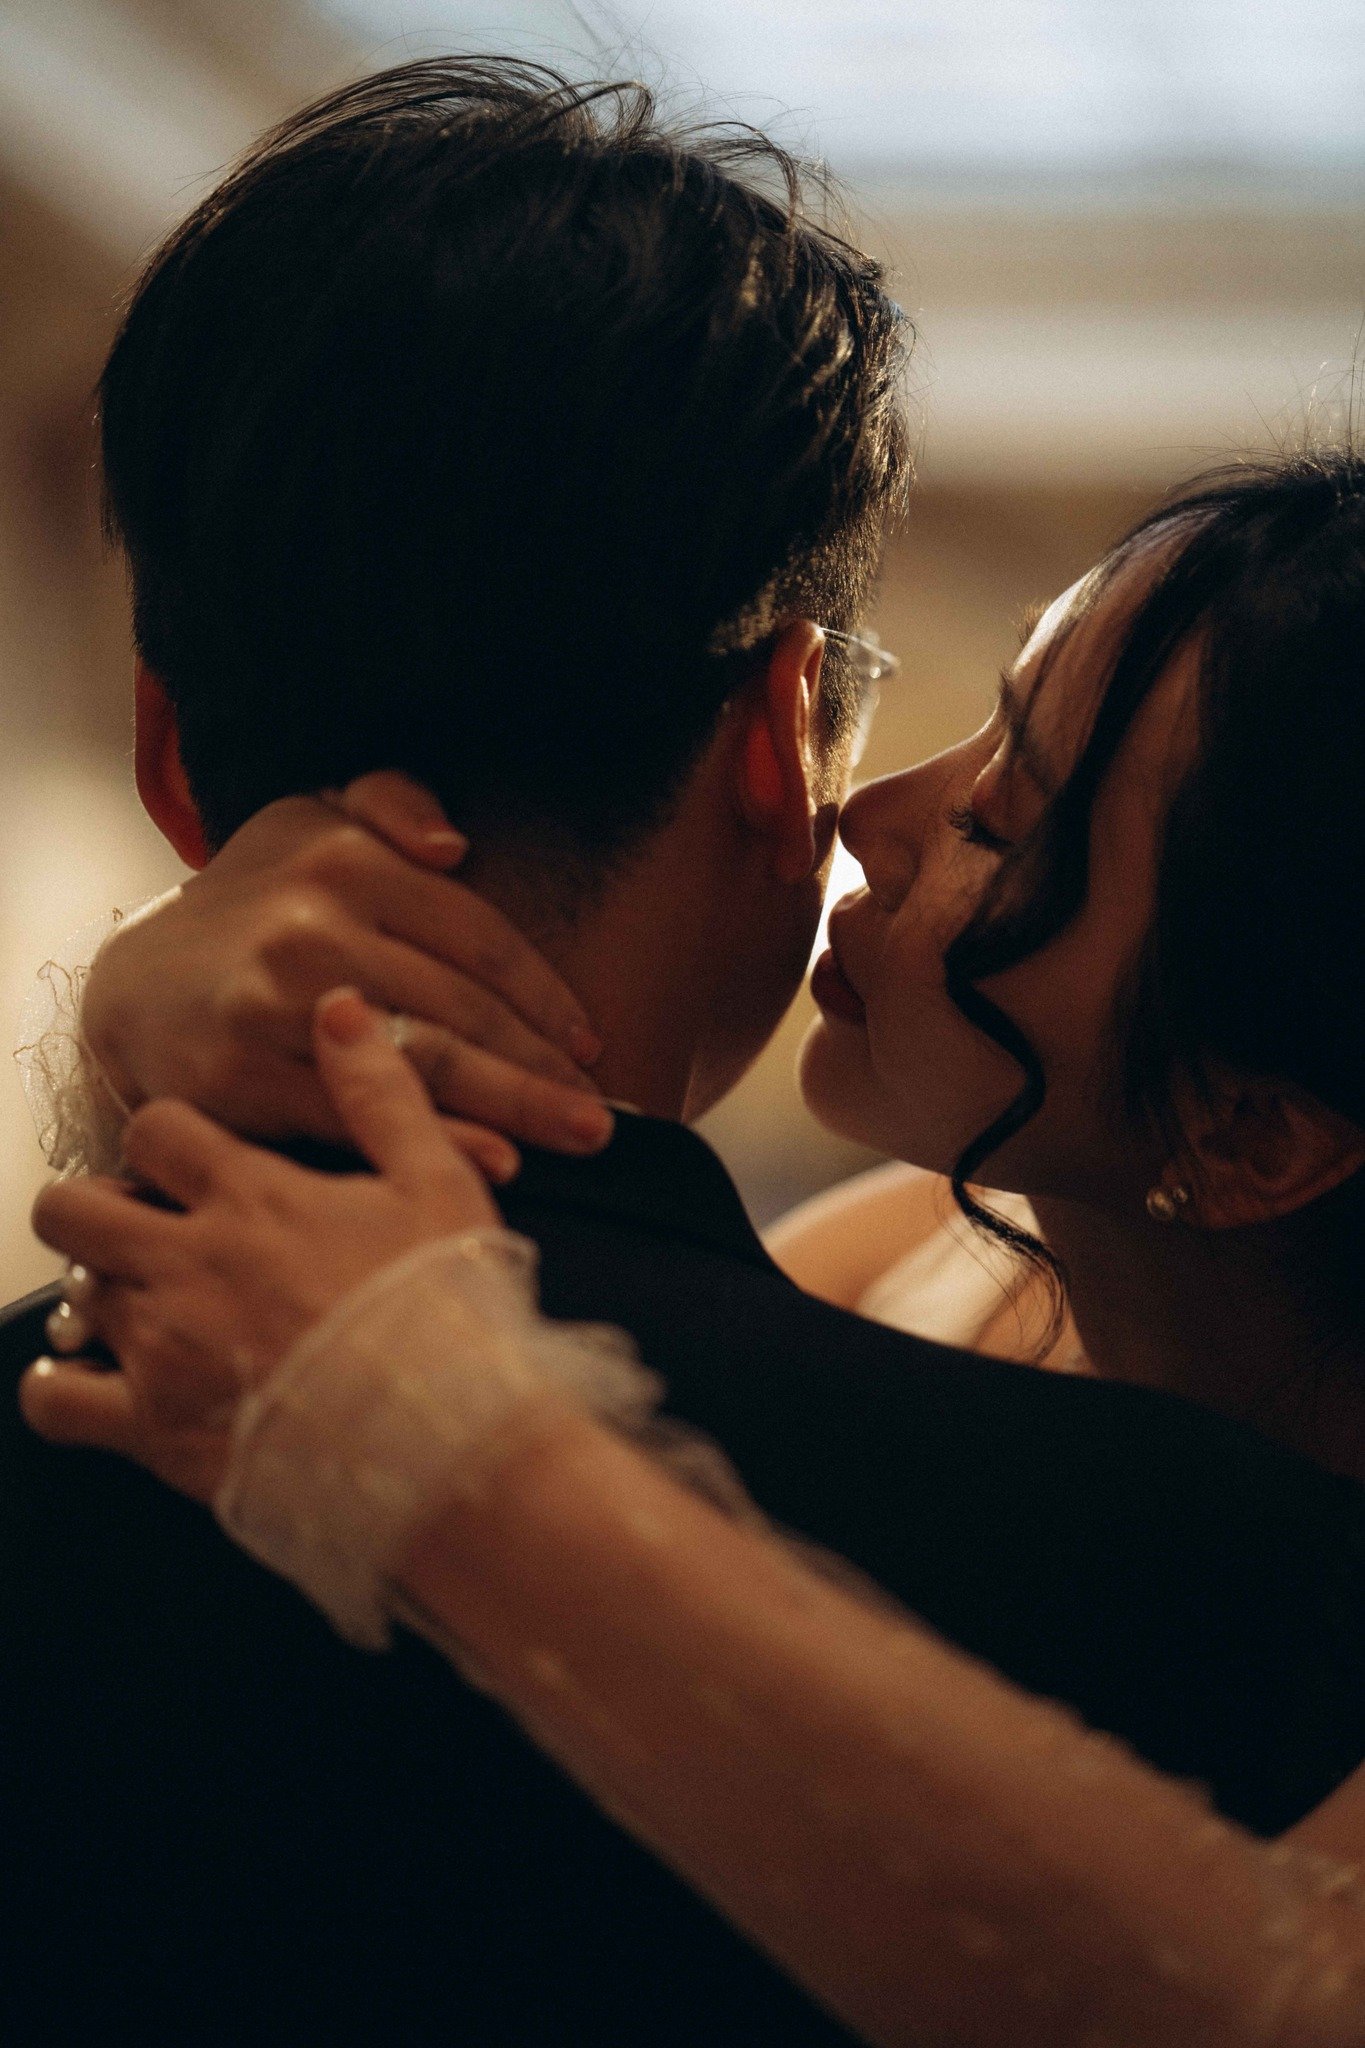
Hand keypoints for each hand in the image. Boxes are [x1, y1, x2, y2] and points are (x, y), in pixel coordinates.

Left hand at [23, 990, 506, 1501]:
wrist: (447, 1435)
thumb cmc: (448, 1312)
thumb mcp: (437, 1180)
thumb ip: (381, 1092)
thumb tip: (341, 1008)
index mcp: (251, 1196)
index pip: (156, 1130)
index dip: (165, 1140)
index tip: (191, 1163)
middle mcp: (188, 1264)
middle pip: (75, 1205)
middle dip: (96, 1205)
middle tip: (143, 1226)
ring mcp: (162, 1346)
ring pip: (71, 1293)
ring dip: (101, 1291)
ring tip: (145, 1306)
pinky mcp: (153, 1427)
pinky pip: (55, 1400)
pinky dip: (58, 1387)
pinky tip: (90, 1380)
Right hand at [81, 773, 612, 1163]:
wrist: (134, 985)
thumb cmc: (255, 905)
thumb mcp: (311, 820)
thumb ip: (391, 800)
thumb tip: (452, 843)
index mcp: (343, 859)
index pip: (477, 937)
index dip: (544, 995)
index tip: (589, 1043)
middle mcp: (310, 926)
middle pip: (461, 1008)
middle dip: (543, 1066)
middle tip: (601, 1111)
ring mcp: (273, 1003)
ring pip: (422, 1063)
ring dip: (512, 1106)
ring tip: (577, 1137)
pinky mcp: (241, 1074)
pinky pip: (358, 1113)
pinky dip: (434, 1139)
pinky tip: (493, 1162)